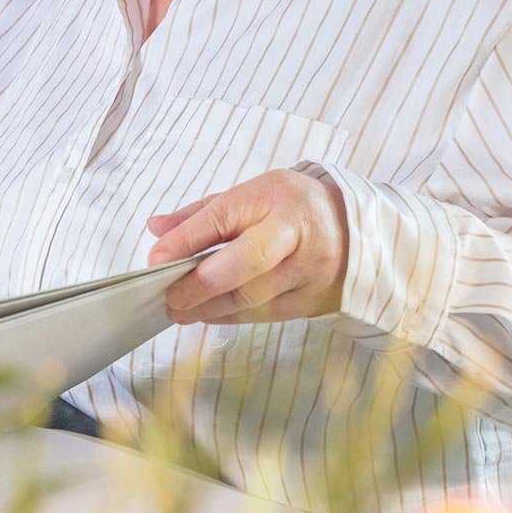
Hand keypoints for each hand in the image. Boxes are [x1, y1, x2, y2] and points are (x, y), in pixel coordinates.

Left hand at [146, 169, 349, 323]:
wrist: (356, 230)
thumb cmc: (292, 209)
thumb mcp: (251, 195)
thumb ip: (203, 214)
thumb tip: (156, 229)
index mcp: (278, 196)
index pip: (224, 217)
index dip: (187, 240)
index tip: (155, 260)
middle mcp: (298, 234)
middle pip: (246, 262)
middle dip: (201, 284)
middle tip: (169, 296)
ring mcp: (309, 271)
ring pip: (254, 297)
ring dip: (209, 308)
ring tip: (179, 311)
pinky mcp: (312, 301)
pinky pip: (264, 314)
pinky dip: (230, 317)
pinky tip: (207, 314)